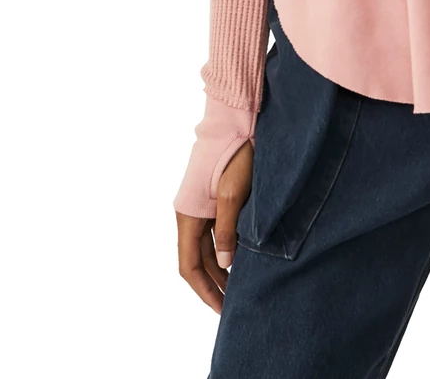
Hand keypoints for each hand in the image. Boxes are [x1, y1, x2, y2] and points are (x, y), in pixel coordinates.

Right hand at [176, 140, 253, 312]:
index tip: (221, 308)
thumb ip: (227, 232)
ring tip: (239, 288)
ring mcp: (203, 206)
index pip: (189, 266)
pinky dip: (226, 249)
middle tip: (234, 305)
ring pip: (208, 247)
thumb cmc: (234, 155)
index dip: (204, 289)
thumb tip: (225, 267)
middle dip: (214, 284)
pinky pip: (217, 232)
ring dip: (221, 268)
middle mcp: (191, 214)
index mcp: (187, 215)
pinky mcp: (216, 198)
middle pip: (198, 259)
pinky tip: (242, 260)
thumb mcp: (232, 195)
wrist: (236, 122)